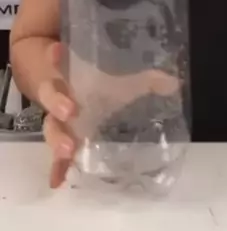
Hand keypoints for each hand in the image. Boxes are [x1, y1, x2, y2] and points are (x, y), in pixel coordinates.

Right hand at [39, 43, 182, 188]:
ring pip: (51, 127)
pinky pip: (56, 157)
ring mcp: (59, 122)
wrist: (79, 100)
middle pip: (49, 96)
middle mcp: (59, 98)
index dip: (57, 57)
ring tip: (69, 149)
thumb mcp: (121, 81)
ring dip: (57, 138)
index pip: (60, 63)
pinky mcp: (64, 142)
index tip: (58, 49)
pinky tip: (57, 181)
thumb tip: (173, 83)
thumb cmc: (101, 87)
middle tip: (70, 111)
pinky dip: (57, 168)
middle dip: (57, 102)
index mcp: (72, 76)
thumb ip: (145, 79)